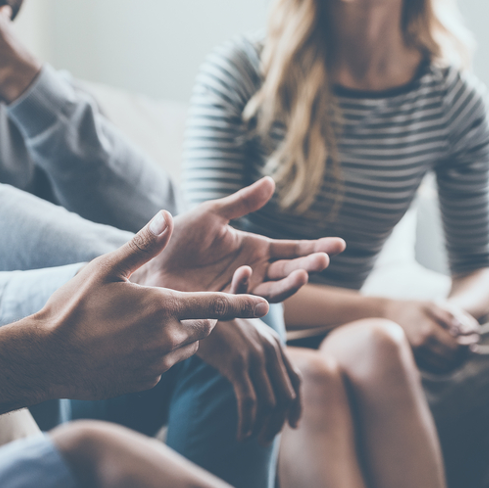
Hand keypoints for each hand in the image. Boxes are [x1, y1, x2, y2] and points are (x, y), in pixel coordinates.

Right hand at [0, 214, 268, 419]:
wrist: (45, 358)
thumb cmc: (71, 309)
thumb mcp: (104, 269)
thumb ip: (142, 245)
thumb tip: (167, 216)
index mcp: (162, 307)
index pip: (216, 305)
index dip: (242, 302)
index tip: (265, 303)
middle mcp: (167, 338)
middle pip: (204, 328)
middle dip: (202, 317)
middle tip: (178, 305)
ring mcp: (158, 363)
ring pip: (186, 346)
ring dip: (180, 334)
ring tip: (147, 322)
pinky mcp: (146, 381)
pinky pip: (166, 363)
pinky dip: (160, 352)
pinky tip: (129, 344)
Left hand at [133, 178, 345, 301]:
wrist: (149, 264)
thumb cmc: (177, 239)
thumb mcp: (212, 214)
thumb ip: (242, 202)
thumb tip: (271, 182)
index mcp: (256, 249)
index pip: (295, 249)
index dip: (316, 247)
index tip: (340, 245)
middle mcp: (254, 272)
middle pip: (291, 271)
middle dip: (310, 265)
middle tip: (325, 259)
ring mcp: (241, 290)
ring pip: (275, 291)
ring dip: (291, 284)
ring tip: (304, 273)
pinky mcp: (224, 304)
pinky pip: (242, 299)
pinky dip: (246, 287)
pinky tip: (246, 271)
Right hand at [197, 320, 301, 443]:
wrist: (193, 307)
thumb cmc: (213, 323)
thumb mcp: (242, 332)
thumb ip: (256, 352)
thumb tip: (261, 380)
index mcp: (275, 343)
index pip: (296, 380)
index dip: (297, 406)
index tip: (292, 425)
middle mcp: (270, 349)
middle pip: (286, 396)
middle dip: (278, 423)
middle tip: (266, 439)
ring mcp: (254, 356)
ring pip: (270, 403)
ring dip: (264, 428)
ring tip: (252, 439)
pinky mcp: (236, 364)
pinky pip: (250, 403)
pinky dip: (248, 423)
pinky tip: (241, 434)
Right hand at [384, 298, 479, 371]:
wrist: (387, 317)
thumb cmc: (414, 308)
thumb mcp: (433, 304)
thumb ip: (453, 315)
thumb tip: (467, 330)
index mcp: (427, 330)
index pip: (457, 346)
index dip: (470, 344)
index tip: (475, 338)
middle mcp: (421, 346)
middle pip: (453, 358)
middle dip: (466, 354)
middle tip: (472, 347)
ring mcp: (416, 356)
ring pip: (446, 368)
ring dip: (459, 362)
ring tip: (463, 353)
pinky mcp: (414, 362)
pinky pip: (436, 371)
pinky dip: (449, 368)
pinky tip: (453, 359)